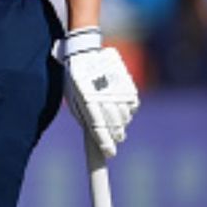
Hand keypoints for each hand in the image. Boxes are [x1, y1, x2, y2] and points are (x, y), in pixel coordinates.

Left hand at [56, 28, 138, 157]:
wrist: (85, 53)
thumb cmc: (75, 79)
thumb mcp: (74, 99)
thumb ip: (84, 117)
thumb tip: (95, 135)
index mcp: (87, 101)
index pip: (99, 128)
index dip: (106, 144)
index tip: (109, 153)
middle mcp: (104, 96)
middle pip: (116, 126)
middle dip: (115, 136)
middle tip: (114, 138)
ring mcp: (117, 90)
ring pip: (125, 117)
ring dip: (121, 123)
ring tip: (115, 120)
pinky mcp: (127, 84)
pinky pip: (133, 105)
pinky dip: (128, 110)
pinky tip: (120, 107)